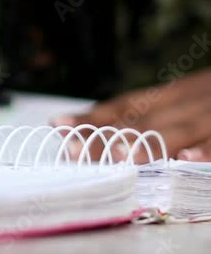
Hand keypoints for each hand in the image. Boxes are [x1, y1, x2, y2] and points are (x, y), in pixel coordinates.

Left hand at [54, 68, 210, 162]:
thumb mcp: (187, 101)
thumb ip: (153, 117)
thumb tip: (107, 137)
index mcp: (174, 94)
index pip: (127, 106)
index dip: (93, 117)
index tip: (58, 124)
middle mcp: (190, 101)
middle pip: (144, 120)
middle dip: (107, 136)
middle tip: (73, 149)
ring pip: (180, 129)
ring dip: (149, 143)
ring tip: (121, 156)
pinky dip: (206, 150)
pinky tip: (186, 158)